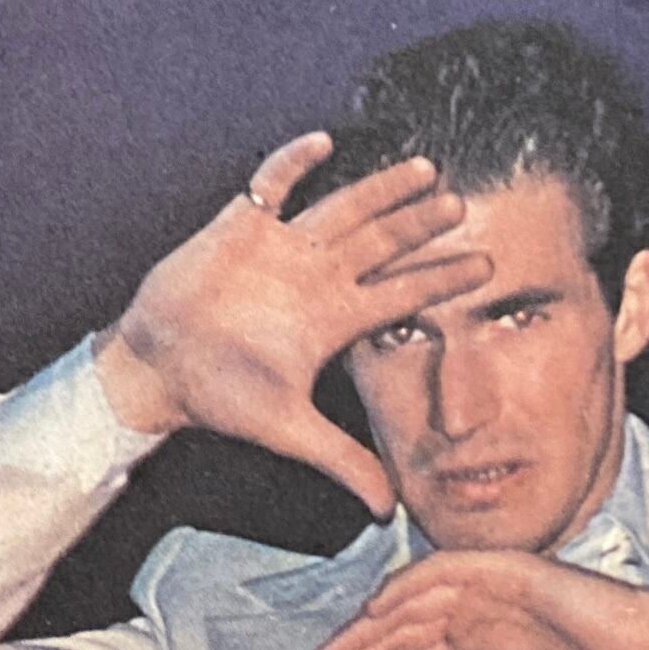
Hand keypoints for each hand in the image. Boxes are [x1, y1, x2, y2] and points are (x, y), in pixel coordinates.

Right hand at [93, 133, 487, 518]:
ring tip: (423, 168)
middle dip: (421, 225)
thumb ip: (342, 461)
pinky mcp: (241, 225)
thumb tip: (388, 509)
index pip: (401, 293)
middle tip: (463, 205)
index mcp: (333, 317)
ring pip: (342, 207)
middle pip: (382, 242)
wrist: (159, 368)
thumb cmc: (219, 395)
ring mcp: (282, 247)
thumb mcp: (288, 429)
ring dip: (380, 189)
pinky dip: (295, 162)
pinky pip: (273, 183)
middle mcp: (317, 276)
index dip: (442, 279)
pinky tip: (325, 140)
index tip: (489, 267)